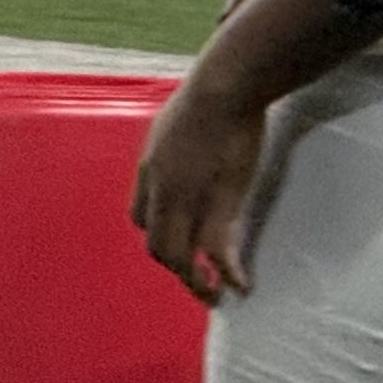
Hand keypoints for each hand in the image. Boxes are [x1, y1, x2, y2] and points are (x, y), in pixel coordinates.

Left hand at [132, 75, 266, 305]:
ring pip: (180, 259)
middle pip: (157, 246)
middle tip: (197, 278)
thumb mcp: (181, 115)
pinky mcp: (218, 206)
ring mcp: (187, 202)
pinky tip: (241, 285)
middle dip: (176, 266)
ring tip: (215, 296)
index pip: (141, 218)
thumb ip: (180, 137)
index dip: (159, 234)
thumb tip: (193, 137)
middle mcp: (162, 191)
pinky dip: (227, 274)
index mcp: (151, 168)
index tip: (179, 240)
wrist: (226, 85)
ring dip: (196, 284)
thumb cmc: (212, 89)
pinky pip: (216, 254)